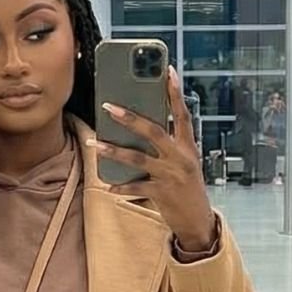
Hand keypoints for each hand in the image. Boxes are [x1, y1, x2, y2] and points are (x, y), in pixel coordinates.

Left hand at [99, 68, 216, 252]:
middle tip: (108, 107)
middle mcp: (180, 158)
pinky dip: (120, 187)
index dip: (175, 92)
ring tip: (93, 144)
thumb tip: (143, 125)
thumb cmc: (188, 187)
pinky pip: (135, 188)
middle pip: (153, 131)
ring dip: (113, 151)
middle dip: (129, 118)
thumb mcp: (185, 162)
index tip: (167, 71)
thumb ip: (170, 144)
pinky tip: (108, 186)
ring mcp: (170, 175)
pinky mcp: (161, 194)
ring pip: (137, 159)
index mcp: (188, 147)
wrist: (198, 220)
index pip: (182, 114)